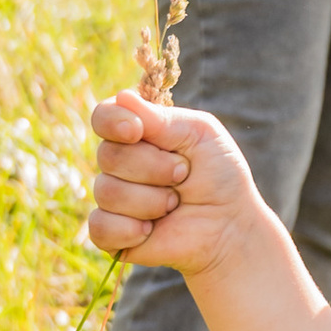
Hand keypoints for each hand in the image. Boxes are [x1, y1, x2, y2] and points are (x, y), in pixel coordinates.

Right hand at [87, 92, 263, 280]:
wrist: (230, 227)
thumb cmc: (219, 176)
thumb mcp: (200, 134)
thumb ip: (162, 119)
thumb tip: (122, 97)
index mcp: (138, 133)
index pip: (104, 117)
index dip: (112, 121)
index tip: (136, 131)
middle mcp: (120, 163)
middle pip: (107, 155)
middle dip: (153, 167)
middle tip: (183, 175)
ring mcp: (113, 199)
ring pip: (107, 192)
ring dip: (151, 200)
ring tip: (175, 204)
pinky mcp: (111, 233)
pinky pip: (100, 227)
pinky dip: (129, 229)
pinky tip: (151, 231)